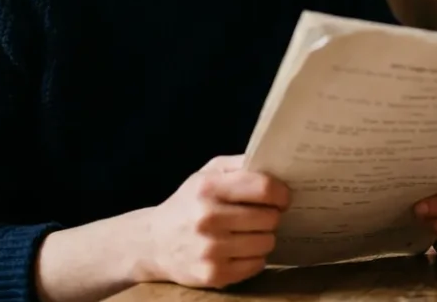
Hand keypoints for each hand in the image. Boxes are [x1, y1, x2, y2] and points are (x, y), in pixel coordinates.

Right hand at [135, 155, 288, 288]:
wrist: (153, 243)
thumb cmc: (189, 203)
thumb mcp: (207, 173)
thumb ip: (240, 164)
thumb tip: (275, 162)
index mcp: (208, 188)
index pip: (263, 188)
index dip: (281, 193)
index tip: (283, 197)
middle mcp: (207, 218)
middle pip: (269, 218)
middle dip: (271, 216)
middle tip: (262, 215)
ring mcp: (210, 249)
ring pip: (266, 243)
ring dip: (263, 237)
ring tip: (249, 232)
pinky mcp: (213, 274)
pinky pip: (256, 265)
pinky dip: (254, 257)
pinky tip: (240, 249)